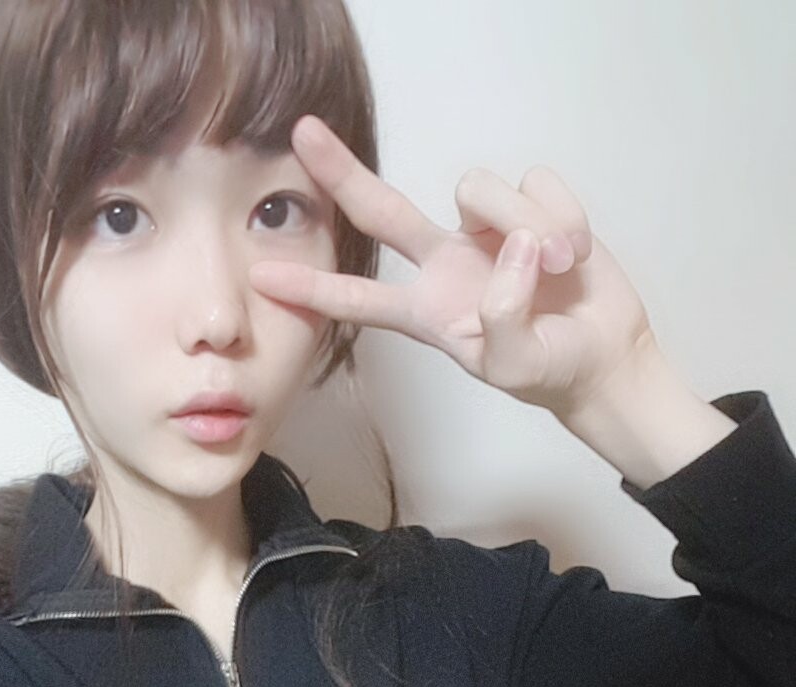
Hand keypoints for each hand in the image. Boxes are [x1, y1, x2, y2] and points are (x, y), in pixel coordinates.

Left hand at [250, 114, 657, 416]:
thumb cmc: (550, 371)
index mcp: (427, 312)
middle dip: (343, 172)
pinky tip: (575, 253)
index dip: (312, 286)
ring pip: (481, 190)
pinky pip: (536, 182)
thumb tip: (512, 250)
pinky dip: (563, 215)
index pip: (358, 299)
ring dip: (527, 224)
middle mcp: (445, 264)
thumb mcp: (516, 367)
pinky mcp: (529, 205)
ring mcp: (485, 232)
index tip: (263, 277)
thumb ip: (502, 320)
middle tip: (303, 133)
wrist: (605, 356)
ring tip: (558, 269)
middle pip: (383, 210)